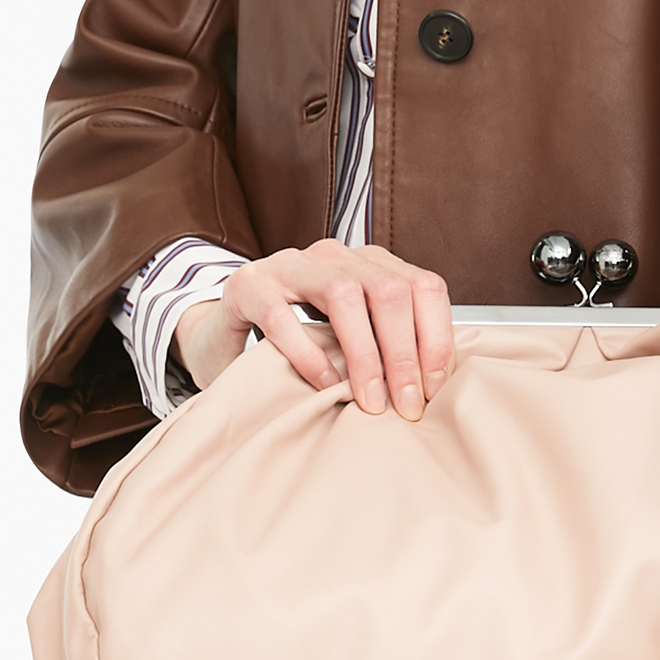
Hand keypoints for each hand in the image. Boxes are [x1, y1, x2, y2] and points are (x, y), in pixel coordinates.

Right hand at [172, 239, 453, 420]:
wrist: (222, 335)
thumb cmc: (298, 340)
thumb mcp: (350, 338)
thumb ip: (389, 347)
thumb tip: (437, 388)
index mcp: (369, 262)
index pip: (422, 287)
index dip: (436, 337)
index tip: (435, 388)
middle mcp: (335, 255)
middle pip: (390, 289)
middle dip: (405, 353)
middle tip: (407, 404)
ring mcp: (290, 264)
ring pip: (344, 293)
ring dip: (365, 353)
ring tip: (370, 400)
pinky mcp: (249, 286)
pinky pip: (283, 316)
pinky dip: (309, 354)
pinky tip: (324, 385)